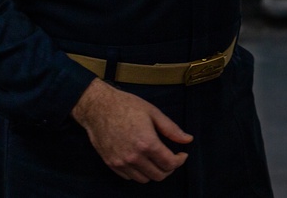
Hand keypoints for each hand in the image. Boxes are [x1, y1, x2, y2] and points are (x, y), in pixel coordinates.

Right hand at [71, 78, 192, 182]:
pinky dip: (139, 173)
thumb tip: (188, 139)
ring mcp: (121, 162)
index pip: (169, 163)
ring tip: (156, 160)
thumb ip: (172, 129)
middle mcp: (134, 157)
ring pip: (144, 179)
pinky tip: (142, 160)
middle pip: (159, 175)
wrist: (98, 107)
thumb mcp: (153, 113)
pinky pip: (129, 177)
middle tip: (171, 158)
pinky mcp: (111, 164)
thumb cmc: (126, 106)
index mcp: (147, 143)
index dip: (180, 161)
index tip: (182, 155)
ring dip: (154, 172)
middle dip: (169, 168)